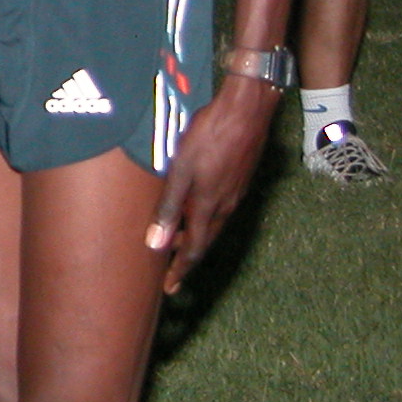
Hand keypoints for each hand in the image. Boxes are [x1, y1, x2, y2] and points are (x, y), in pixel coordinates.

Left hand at [145, 74, 279, 291]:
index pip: (192, 250)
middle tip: (170, 275)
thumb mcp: (180, 172)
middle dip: (185, 259)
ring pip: (212, 226)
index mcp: (209, 208)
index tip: (169, 289)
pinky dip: (204, 220)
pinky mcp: (239, 180)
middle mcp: (225, 207)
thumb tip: (156, 244)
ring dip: (194, 239)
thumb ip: (168, 208)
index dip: (179, 270)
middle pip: (203, 241)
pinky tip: (194, 212)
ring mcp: (235, 193)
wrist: (246, 112)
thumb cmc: (207, 137)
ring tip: (175, 246)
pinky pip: (219, 210)